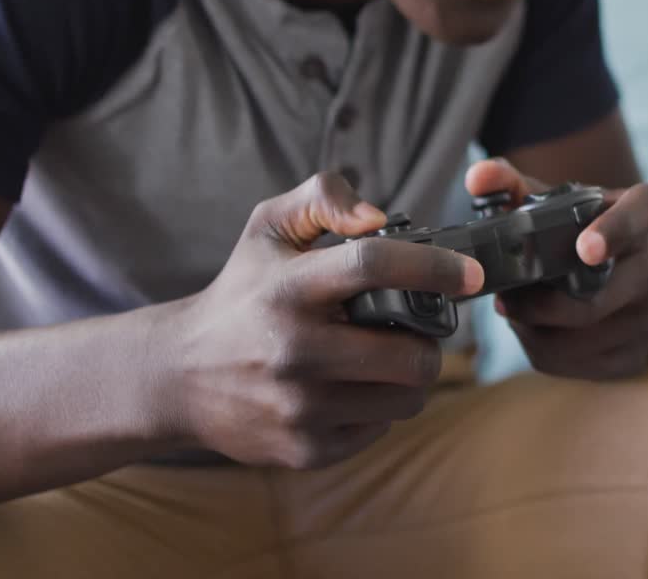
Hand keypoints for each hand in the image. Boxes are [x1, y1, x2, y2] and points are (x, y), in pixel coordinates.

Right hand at [164, 172, 483, 469]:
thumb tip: (380, 219)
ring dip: (411, 375)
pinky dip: (380, 407)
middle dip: (431, 340)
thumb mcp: (267, 228)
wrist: (176, 377)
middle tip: (420, 328)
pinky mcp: (305, 449)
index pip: (376, 266)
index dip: (434, 266)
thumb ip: (323, 198)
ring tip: (388, 357)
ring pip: (406, 397)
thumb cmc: (241, 293)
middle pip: (410, 354)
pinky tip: (353, 388)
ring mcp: (299, 407)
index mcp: (289, 288)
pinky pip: (381, 428)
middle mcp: (294, 350)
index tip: (471, 272)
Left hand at [466, 159, 647, 380]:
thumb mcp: (550, 203)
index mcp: (641, 215)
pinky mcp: (637, 356)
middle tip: (507, 297)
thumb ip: (510, 186)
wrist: (617, 275)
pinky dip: (546, 352)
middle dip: (545, 305)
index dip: (616, 230)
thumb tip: (479, 178)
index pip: (642, 213)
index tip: (584, 249)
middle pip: (600, 298)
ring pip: (583, 338)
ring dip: (537, 330)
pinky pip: (580, 364)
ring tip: (516, 312)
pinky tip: (534, 332)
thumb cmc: (576, 233)